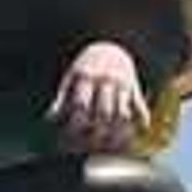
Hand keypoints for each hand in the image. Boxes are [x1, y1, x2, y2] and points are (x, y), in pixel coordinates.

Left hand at [47, 40, 148, 154]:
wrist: (112, 45)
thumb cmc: (87, 65)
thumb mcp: (71, 75)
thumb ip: (62, 97)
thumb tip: (51, 118)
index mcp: (87, 76)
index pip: (81, 105)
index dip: (76, 123)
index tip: (72, 136)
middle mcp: (106, 80)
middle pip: (103, 113)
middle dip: (97, 132)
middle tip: (91, 145)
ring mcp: (122, 85)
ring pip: (122, 115)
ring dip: (116, 133)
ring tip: (109, 145)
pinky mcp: (135, 89)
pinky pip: (140, 109)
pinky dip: (139, 123)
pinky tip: (132, 134)